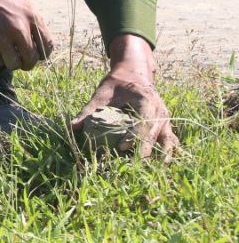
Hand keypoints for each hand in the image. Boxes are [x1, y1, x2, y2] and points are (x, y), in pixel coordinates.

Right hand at [0, 0, 53, 69]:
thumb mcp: (16, 0)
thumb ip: (27, 18)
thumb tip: (33, 38)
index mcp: (31, 15)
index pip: (47, 45)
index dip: (40, 53)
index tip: (33, 54)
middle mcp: (20, 27)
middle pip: (31, 58)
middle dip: (25, 62)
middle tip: (18, 60)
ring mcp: (2, 37)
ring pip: (14, 64)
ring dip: (9, 62)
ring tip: (3, 54)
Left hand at [72, 34, 177, 159]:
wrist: (132, 73)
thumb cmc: (116, 84)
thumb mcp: (101, 93)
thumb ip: (88, 110)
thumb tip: (73, 127)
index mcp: (146, 101)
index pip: (143, 121)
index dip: (134, 135)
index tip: (123, 146)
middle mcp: (159, 110)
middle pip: (155, 134)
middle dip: (145, 150)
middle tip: (134, 165)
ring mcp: (165, 118)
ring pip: (168, 139)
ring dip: (162, 153)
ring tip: (156, 169)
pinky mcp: (165, 124)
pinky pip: (170, 138)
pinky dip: (167, 150)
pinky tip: (162, 163)